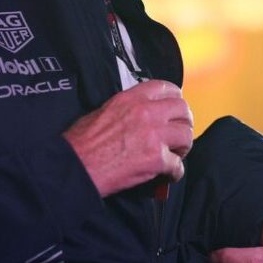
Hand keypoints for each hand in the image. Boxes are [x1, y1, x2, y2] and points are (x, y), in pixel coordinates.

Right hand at [63, 80, 192, 196]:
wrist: (75, 165)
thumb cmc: (82, 142)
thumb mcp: (103, 110)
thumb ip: (127, 108)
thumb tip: (142, 115)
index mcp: (131, 98)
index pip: (167, 87)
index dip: (176, 99)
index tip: (175, 110)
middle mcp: (146, 112)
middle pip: (183, 110)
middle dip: (184, 123)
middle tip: (178, 135)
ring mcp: (153, 135)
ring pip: (186, 136)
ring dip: (183, 147)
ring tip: (174, 155)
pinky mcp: (156, 159)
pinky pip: (178, 166)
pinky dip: (175, 173)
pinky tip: (167, 175)